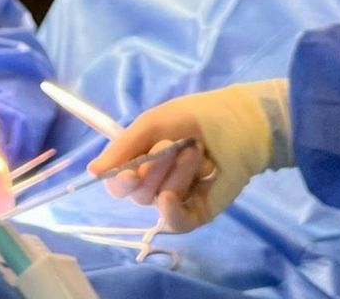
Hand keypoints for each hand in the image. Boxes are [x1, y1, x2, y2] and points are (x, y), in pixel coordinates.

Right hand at [89, 79, 290, 232]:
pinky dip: (171, 210)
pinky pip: (175, 222)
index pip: (118, 182)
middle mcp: (158, 181)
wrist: (247, 122)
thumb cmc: (202, 115)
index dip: (119, 180)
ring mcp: (180, 198)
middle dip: (152, 169)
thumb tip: (92, 172)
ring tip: (197, 152)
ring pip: (156, 201)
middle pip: (136, 193)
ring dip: (173, 174)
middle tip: (174, 147)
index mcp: (144, 159)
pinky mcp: (199, 211)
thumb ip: (123, 147)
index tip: (128, 173)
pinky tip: (175, 195)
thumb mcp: (156, 122)